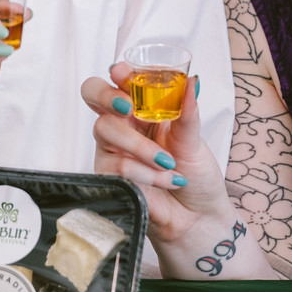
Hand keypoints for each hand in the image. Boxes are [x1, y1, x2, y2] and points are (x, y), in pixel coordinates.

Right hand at [81, 65, 273, 278]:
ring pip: (105, 130)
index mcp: (144, 109)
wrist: (198, 218)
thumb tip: (191, 82)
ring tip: (168, 163)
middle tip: (128, 108)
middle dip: (107, 96)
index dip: (118, 73)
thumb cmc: (197, 177)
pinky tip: (166, 180)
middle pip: (93, 95)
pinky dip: (145, 172)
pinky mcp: (109, 176)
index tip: (124, 73)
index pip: (121, 80)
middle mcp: (124, 125)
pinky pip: (116, 165)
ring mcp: (113, 150)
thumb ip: (187, 112)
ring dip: (141, 147)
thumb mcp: (195, 141)